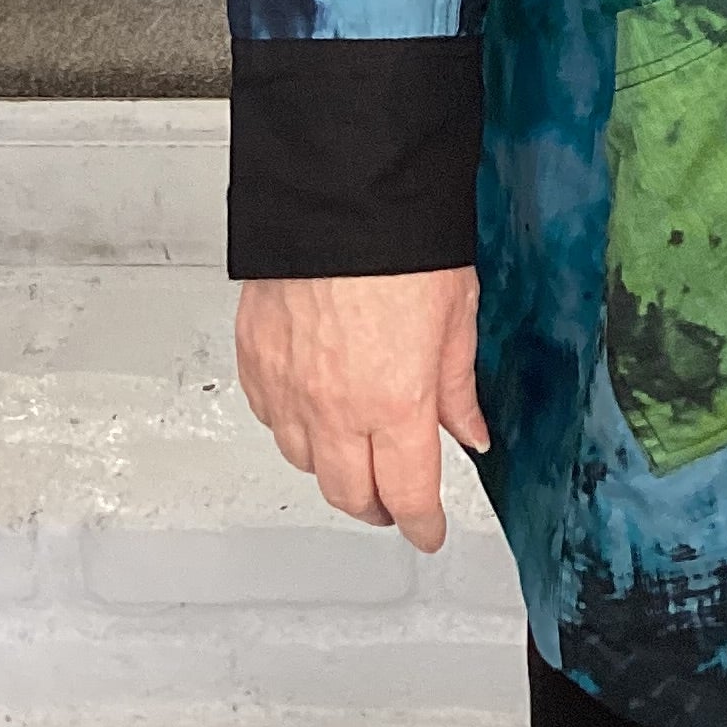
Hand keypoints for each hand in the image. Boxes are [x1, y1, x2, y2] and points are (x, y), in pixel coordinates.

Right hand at [236, 267, 488, 551]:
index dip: (422, 524)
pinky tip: (310, 415)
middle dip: (377, 507)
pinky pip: (269, 419)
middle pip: (350, 494)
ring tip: (356, 457)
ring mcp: (289, 387)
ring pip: (303, 463)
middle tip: (396, 502)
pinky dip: (291, 429)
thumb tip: (469, 431)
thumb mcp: (457, 315)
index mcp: (395, 403)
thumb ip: (456, 385)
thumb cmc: (402, 242)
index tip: (429, 532)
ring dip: (332, 471)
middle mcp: (335, 408)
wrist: (338, 194)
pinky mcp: (257, 359)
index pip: (408, 493)